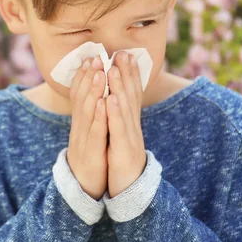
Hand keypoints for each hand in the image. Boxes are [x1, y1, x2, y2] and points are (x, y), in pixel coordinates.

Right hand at [66, 55, 108, 199]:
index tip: (91, 56)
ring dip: (94, 90)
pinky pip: (95, 131)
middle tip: (95, 56)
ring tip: (100, 72)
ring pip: (87, 111)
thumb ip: (91, 116)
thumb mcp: (89, 134)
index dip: (83, 75)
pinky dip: (98, 115)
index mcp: (81, 122)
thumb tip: (96, 96)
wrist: (83, 188)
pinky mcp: (90, 152)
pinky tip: (103, 102)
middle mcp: (79, 127)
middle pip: (82, 97)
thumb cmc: (90, 157)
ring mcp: (83, 139)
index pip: (79, 94)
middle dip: (89, 76)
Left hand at [106, 51, 146, 197]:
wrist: (130, 189)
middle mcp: (132, 126)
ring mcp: (129, 137)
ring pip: (125, 109)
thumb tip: (116, 98)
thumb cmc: (123, 159)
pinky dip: (114, 113)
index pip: (130, 94)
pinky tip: (109, 99)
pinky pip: (118, 130)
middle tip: (122, 52)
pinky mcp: (124, 150)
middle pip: (130, 96)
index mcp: (129, 122)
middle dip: (126, 73)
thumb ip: (120, 117)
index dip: (129, 73)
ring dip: (119, 87)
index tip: (125, 54)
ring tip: (113, 69)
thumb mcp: (121, 136)